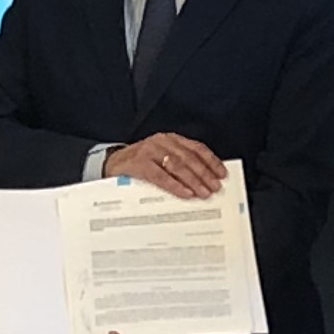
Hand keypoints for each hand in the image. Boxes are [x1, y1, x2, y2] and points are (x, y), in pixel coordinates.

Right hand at [109, 133, 225, 200]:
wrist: (111, 164)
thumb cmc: (140, 164)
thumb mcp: (161, 159)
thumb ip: (179, 165)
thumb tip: (204, 181)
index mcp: (170, 139)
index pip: (196, 148)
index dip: (211, 161)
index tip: (222, 174)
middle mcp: (162, 142)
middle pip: (189, 158)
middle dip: (204, 174)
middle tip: (214, 187)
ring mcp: (150, 151)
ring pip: (177, 166)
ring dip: (193, 181)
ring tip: (203, 192)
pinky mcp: (139, 164)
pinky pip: (160, 176)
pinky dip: (175, 186)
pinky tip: (185, 193)